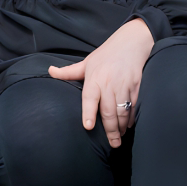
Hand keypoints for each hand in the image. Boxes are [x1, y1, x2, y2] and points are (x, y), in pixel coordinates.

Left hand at [47, 18, 153, 146]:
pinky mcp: (136, 86)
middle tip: (112, 144)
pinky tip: (129, 125)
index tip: (88, 126)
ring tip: (120, 137)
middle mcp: (109, 83)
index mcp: (94, 78)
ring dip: (122, 126)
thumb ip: (69, 72)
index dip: (88, 113)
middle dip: (110, 130)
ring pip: (122, 111)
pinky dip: (132, 117)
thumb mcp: (87, 62)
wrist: (132, 41)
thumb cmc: (107, 54)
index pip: (89, 98)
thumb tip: (50, 71)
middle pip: (108, 111)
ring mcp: (124, 85)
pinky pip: (134, 106)